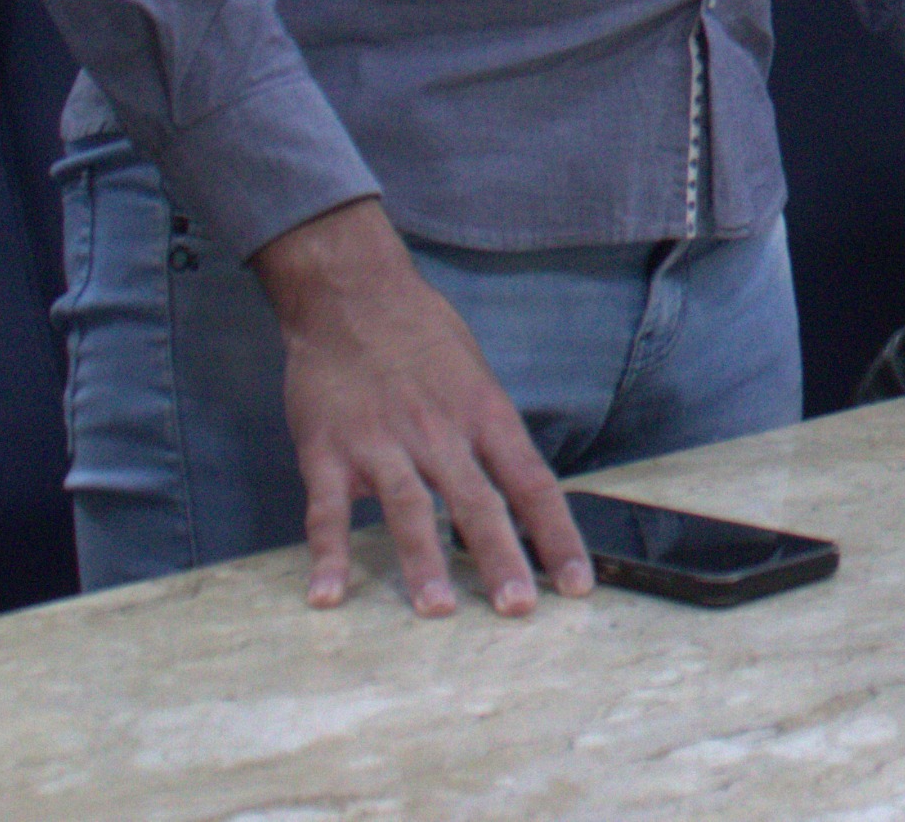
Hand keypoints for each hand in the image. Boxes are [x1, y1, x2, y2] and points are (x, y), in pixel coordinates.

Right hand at [252, 199, 585, 617]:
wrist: (352, 294)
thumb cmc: (423, 337)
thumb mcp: (477, 377)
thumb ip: (491, 437)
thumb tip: (518, 495)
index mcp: (484, 416)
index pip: (533, 484)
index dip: (557, 536)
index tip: (577, 585)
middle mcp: (440, 433)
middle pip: (478, 502)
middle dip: (501, 558)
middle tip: (517, 608)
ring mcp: (382, 443)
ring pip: (409, 508)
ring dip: (422, 560)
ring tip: (435, 610)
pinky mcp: (328, 451)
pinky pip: (328, 510)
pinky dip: (327, 553)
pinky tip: (328, 594)